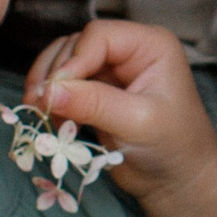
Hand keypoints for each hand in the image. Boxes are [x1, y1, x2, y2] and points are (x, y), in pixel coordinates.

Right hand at [25, 19, 216, 215]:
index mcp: (150, 45)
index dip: (73, 61)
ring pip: (64, 63)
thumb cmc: (173, 147)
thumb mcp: (137, 122)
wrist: (178, 180)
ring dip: (47, 87)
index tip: (53, 93)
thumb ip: (94, 104)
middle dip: (55, 75)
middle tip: (38, 107)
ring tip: (40, 113)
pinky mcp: (96, 92)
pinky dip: (53, 100)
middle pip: (75, 46)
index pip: (99, 36)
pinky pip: (64, 85)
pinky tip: (52, 121)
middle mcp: (129, 50)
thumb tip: (49, 91)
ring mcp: (111, 70)